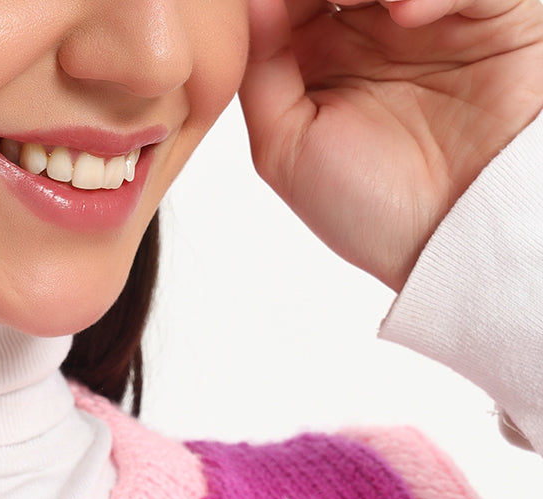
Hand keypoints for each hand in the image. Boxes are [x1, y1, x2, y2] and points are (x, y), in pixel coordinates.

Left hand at [239, 0, 542, 288]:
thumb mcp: (286, 147)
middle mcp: (373, 26)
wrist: (450, 234)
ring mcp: (430, 16)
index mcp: (322, 53)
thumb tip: (246, 2)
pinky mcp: (491, 13)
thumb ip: (260, 70)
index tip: (258, 1)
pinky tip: (404, 14)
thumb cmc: (367, 208)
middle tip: (312, 2)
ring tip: (355, 3)